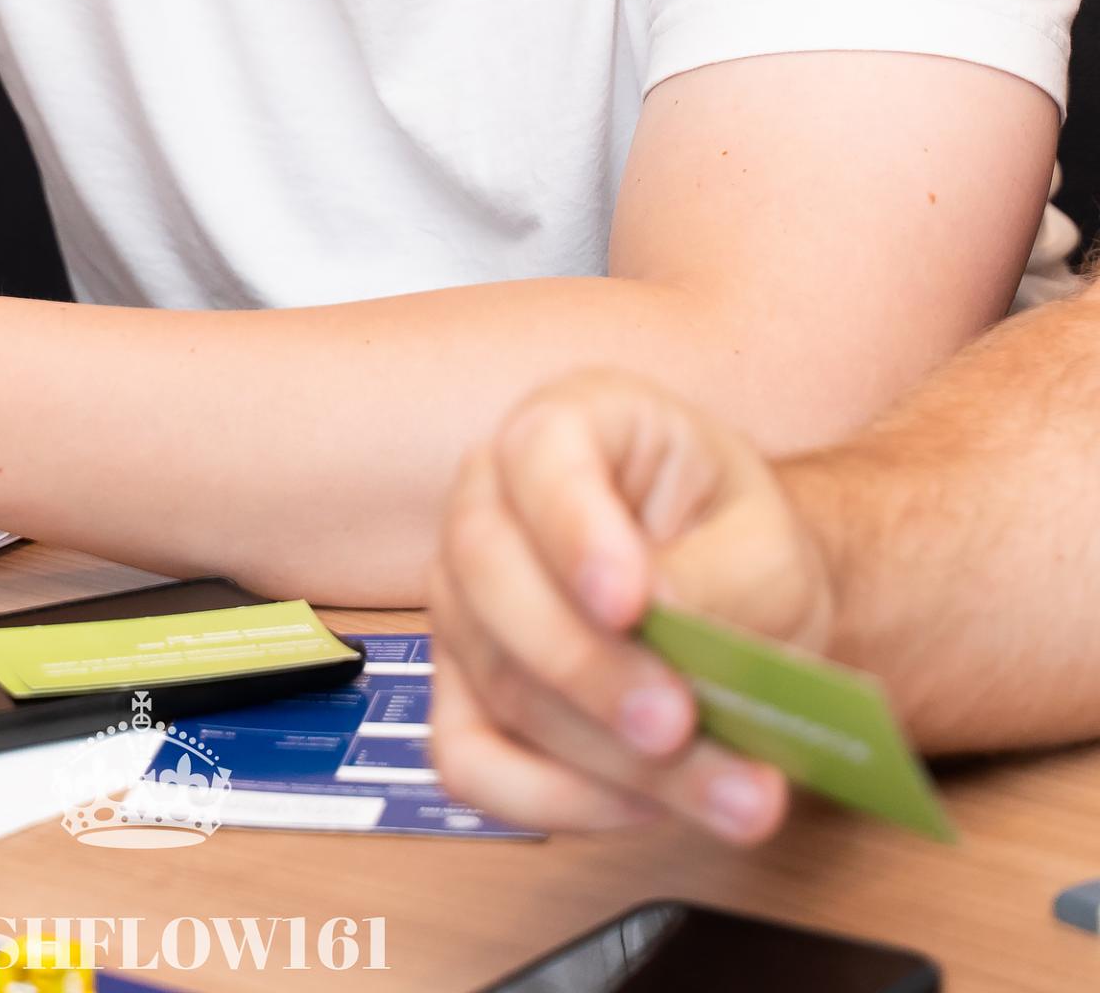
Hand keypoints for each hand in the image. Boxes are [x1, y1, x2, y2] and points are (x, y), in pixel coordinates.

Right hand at [430, 370, 835, 843]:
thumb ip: (720, 578)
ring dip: (608, 756)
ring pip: (497, 680)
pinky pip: (469, 760)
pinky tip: (645, 805)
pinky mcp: (460, 691)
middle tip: (678, 721)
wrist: (739, 601)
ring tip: (728, 793)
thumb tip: (663, 629)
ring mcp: (465, 598)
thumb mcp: (769, 545)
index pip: (540, 454)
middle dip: (588, 665)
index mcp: (569, 425)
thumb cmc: (740, 549)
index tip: (631, 600)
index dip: (574, 527)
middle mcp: (492, 498)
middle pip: (491, 574)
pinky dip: (556, 800)